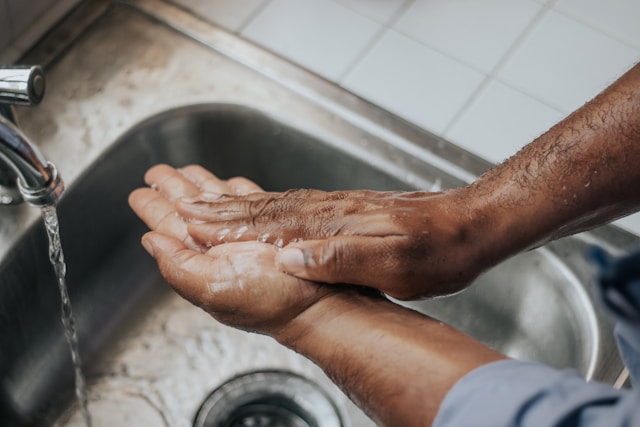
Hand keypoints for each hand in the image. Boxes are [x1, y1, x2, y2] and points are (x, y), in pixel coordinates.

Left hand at [128, 164, 333, 334]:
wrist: (319, 303)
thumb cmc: (272, 302)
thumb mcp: (213, 288)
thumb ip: (178, 266)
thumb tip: (150, 241)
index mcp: (202, 259)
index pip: (170, 227)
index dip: (153, 207)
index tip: (140, 191)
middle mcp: (223, 247)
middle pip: (190, 210)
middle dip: (174, 188)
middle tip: (159, 171)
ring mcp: (249, 237)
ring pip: (219, 203)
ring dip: (202, 186)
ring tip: (187, 171)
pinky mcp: (275, 229)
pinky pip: (252, 203)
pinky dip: (239, 192)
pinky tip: (232, 184)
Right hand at [175, 186, 489, 298]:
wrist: (470, 226)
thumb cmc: (436, 251)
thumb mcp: (392, 265)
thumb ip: (339, 259)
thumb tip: (288, 258)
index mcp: (332, 227)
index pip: (268, 227)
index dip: (227, 227)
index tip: (191, 224)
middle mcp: (328, 212)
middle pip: (263, 210)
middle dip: (220, 209)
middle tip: (183, 204)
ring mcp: (337, 209)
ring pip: (276, 205)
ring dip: (238, 205)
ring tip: (208, 200)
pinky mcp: (348, 211)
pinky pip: (296, 205)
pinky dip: (268, 205)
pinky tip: (262, 206)